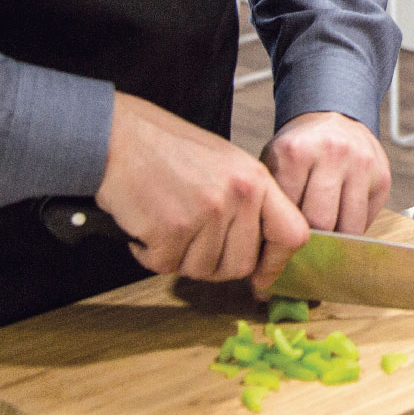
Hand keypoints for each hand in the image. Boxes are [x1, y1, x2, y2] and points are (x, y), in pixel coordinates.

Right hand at [95, 92, 309, 294]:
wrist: (120, 136)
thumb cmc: (167, 150)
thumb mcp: (226, 164)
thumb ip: (247, 203)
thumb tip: (258, 249)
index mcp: (257, 179)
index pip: (293, 234)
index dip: (277, 264)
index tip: (262, 278)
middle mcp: (238, 196)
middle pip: (241, 265)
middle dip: (215, 265)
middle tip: (191, 245)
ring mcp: (206, 213)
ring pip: (202, 270)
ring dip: (180, 258)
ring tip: (166, 225)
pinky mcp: (172, 228)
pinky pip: (166, 266)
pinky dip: (150, 255)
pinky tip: (145, 228)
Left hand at [263, 111, 391, 236]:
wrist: (332, 117)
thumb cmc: (298, 150)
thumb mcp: (274, 163)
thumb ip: (273, 199)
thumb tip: (275, 247)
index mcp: (297, 152)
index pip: (290, 213)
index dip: (285, 232)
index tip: (283, 239)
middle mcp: (333, 154)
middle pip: (321, 222)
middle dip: (311, 238)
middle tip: (304, 241)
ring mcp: (362, 164)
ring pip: (349, 226)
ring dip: (336, 236)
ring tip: (323, 235)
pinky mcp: (382, 176)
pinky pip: (368, 220)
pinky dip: (353, 226)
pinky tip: (341, 216)